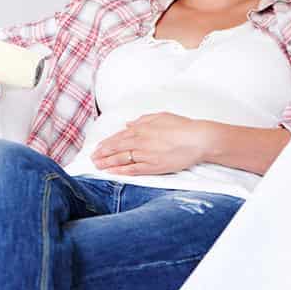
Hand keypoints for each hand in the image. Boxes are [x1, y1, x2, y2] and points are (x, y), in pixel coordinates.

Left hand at [90, 112, 207, 175]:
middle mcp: (140, 141)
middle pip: (115, 148)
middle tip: (92, 159)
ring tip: (97, 166)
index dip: (106, 143)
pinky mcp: (153, 166)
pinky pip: (133, 169)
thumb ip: (142, 120)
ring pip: (121, 159)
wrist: (198, 139)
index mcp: (141, 128)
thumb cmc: (182, 126)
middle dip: (102, 154)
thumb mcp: (160, 117)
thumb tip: (128, 124)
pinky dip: (121, 171)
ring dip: (107, 163)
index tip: (98, 148)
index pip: (118, 137)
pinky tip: (112, 173)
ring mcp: (146, 155)